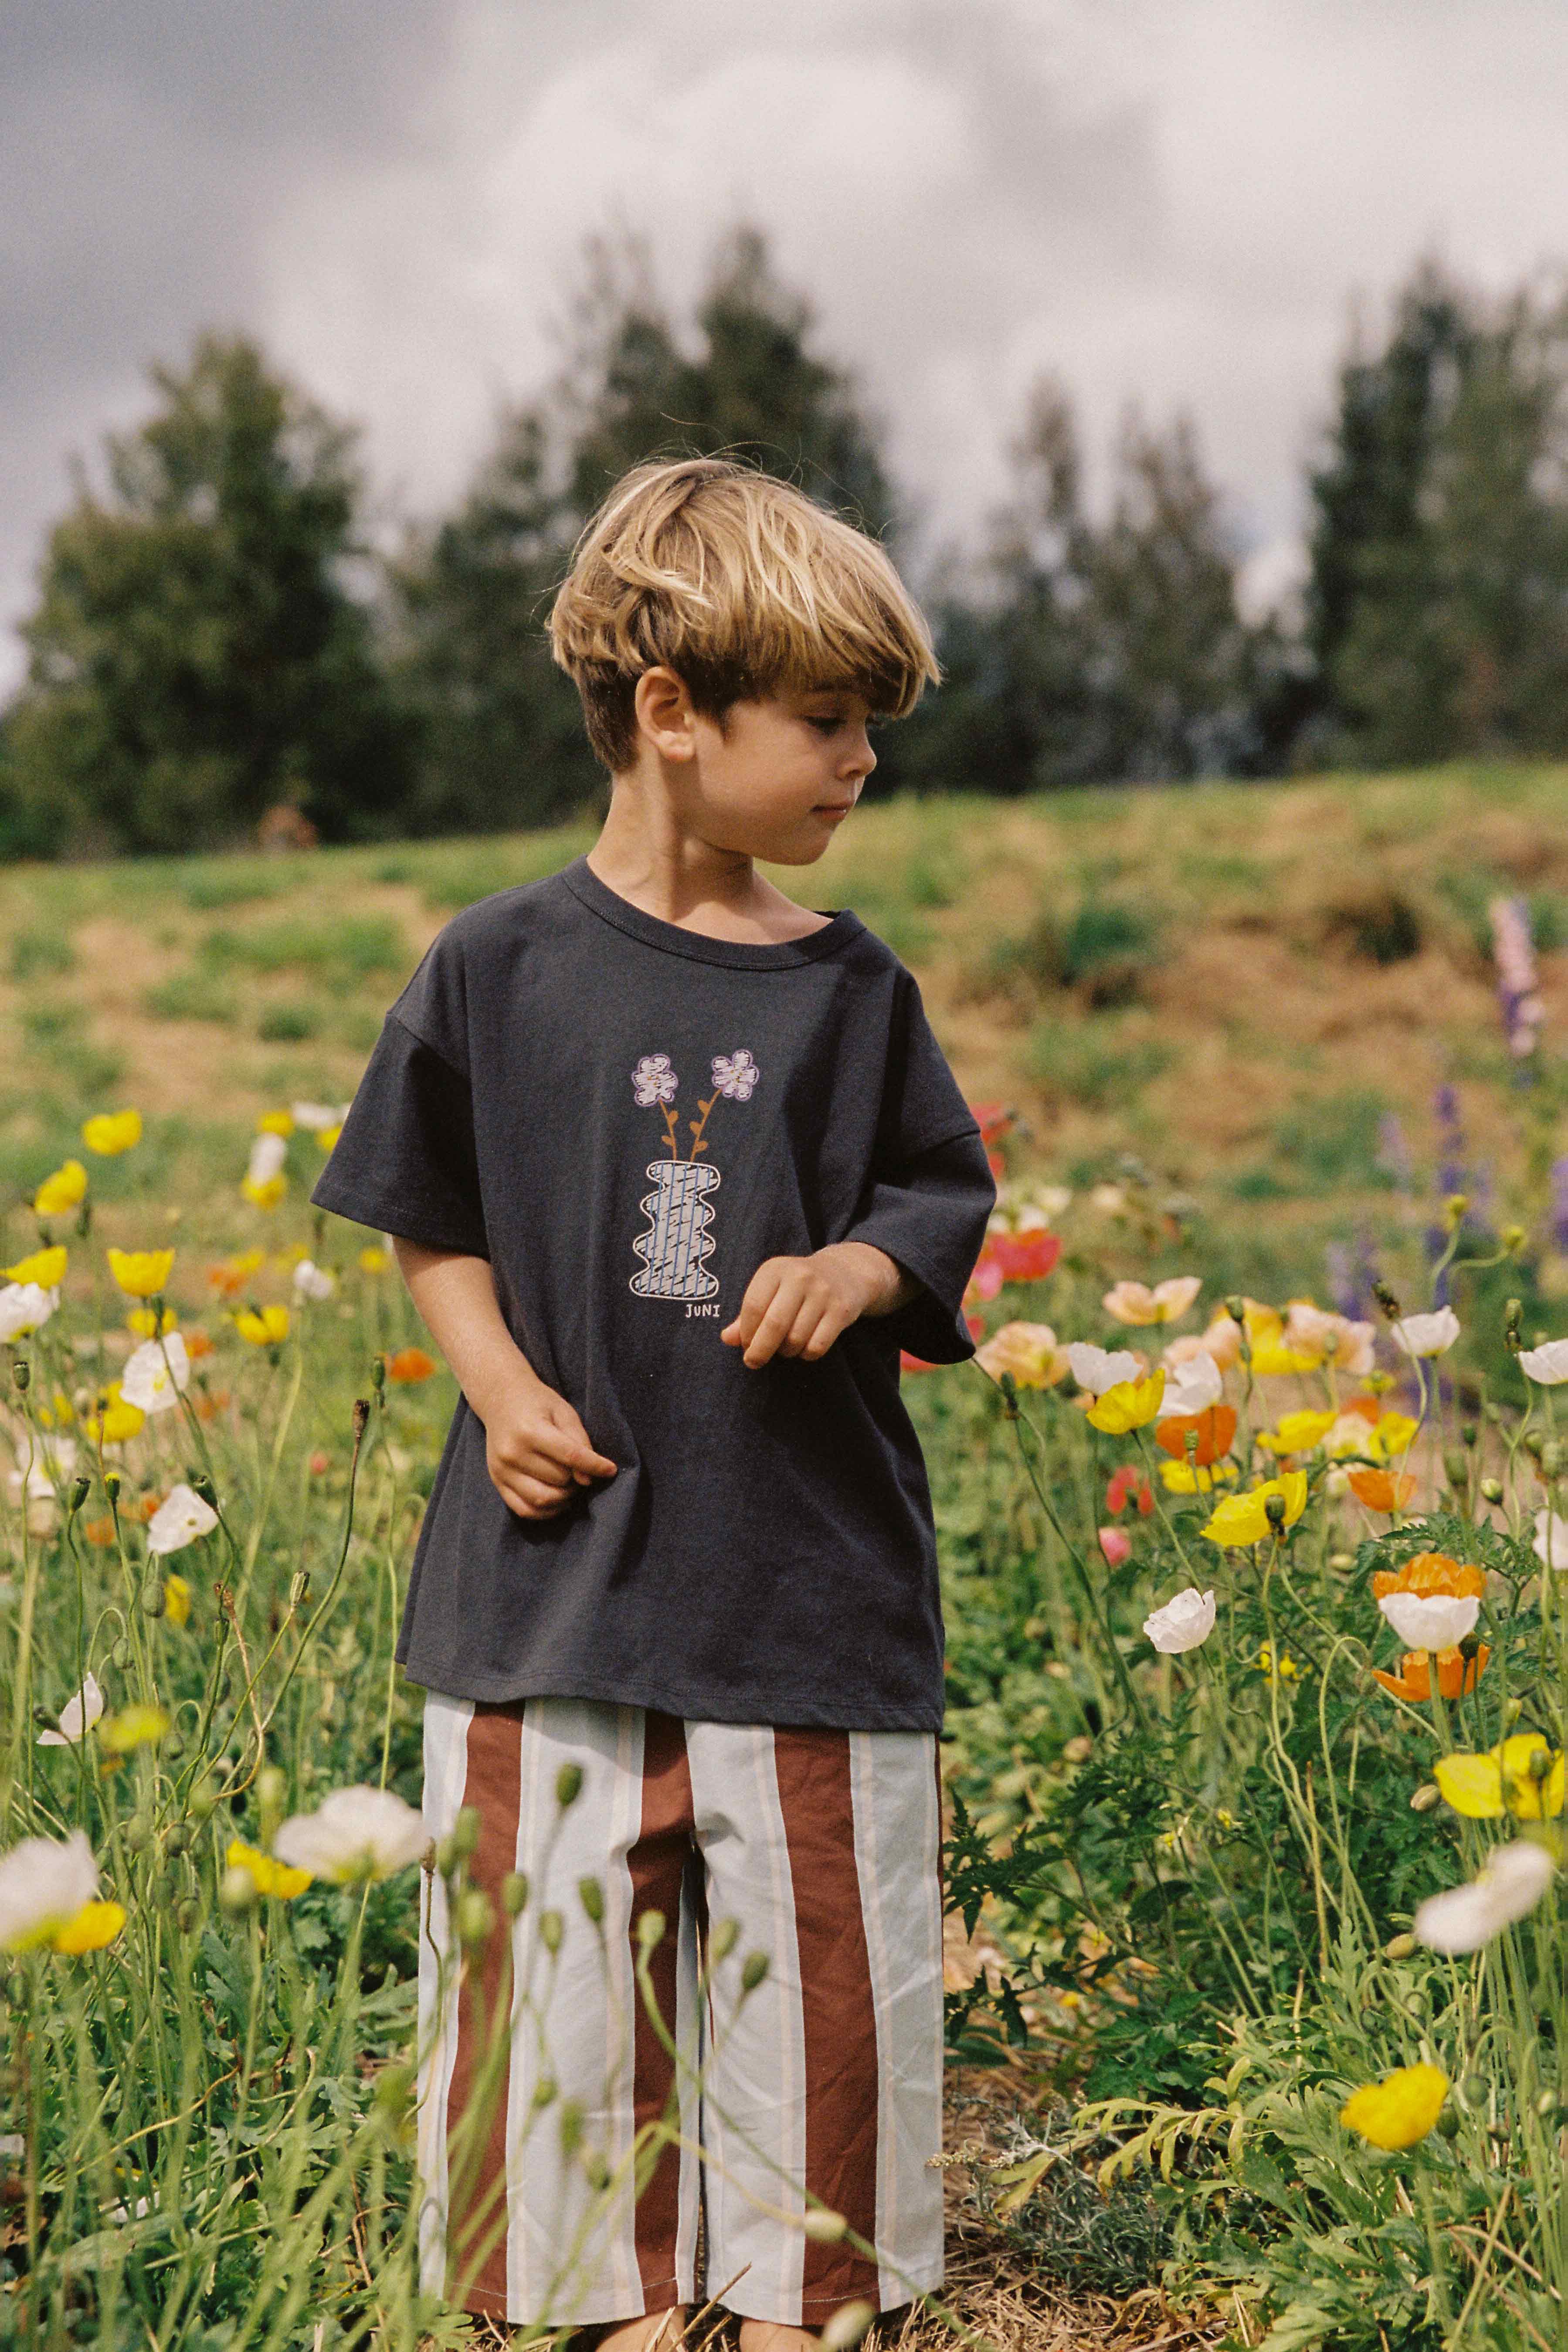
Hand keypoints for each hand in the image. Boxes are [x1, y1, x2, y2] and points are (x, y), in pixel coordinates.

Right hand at [478, 1372, 617, 1519]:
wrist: (501, 1400)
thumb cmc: (538, 1404)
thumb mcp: (564, 1412)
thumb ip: (579, 1442)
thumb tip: (588, 1479)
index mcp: (530, 1430)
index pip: (570, 1456)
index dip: (595, 1466)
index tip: (610, 1470)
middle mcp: (512, 1453)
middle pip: (558, 1479)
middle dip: (576, 1478)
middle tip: (581, 1470)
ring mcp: (501, 1470)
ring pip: (542, 1499)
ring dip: (564, 1497)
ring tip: (571, 1484)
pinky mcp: (497, 1482)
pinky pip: (524, 1509)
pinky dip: (546, 1511)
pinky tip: (558, 1500)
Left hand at [720, 1242, 907, 1368]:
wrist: (844, 1273)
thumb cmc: (796, 1287)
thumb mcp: (770, 1290)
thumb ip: (746, 1315)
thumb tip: (727, 1339)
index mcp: (775, 1269)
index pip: (753, 1306)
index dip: (746, 1332)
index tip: (745, 1344)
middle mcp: (800, 1277)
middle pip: (774, 1324)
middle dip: (760, 1350)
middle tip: (753, 1361)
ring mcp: (823, 1293)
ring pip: (796, 1338)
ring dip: (785, 1352)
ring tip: (785, 1346)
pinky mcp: (841, 1310)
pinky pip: (817, 1346)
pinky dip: (806, 1354)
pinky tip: (804, 1346)